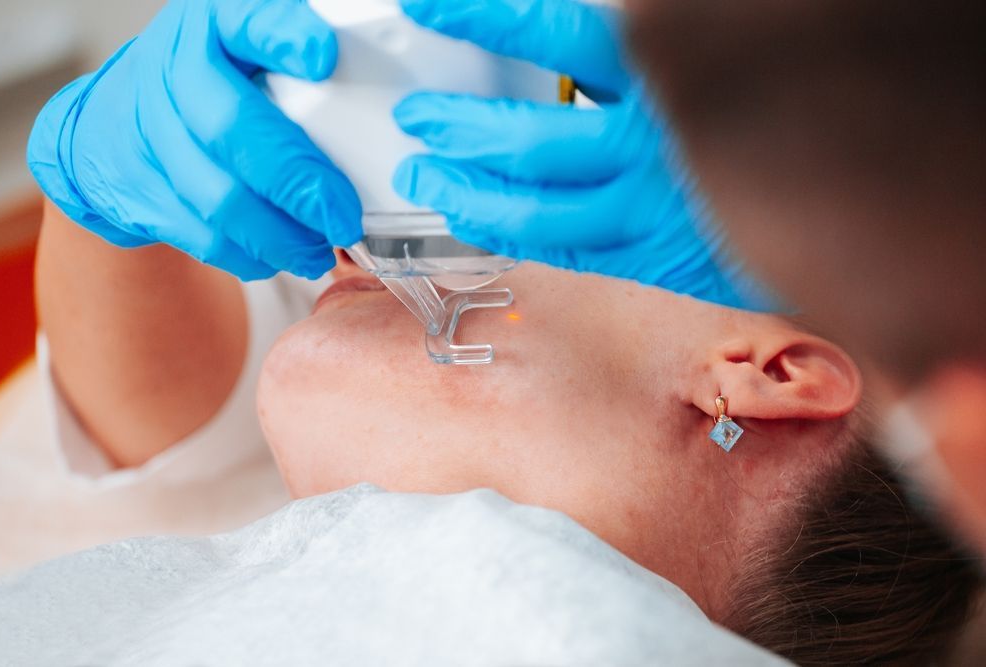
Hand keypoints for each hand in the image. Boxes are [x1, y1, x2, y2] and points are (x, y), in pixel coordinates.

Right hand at [27, 0, 360, 279]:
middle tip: (343, 217)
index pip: (247, 20)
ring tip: (321, 252)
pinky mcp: (139, 192)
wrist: (106, 127)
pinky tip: (281, 257)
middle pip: (233, 130)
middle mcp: (173, 72)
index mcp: (212, 26)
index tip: (322, 55)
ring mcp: (149, 135)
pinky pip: (202, 236)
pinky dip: (249, 255)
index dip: (283, 36)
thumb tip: (377, 101)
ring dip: (280, 236)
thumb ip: (298, 66)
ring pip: (219, 198)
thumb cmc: (205, 87)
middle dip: (298, 184)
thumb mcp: (245, 51)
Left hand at [392, 0, 774, 309]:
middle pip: (530, 139)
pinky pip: (570, 253)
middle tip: (416, 119)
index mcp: (674, 70)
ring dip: (467, 196)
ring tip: (423, 181)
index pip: (556, 34)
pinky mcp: (662, 260)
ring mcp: (657, 211)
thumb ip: (646, 34)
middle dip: (459, 128)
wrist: (858, 196)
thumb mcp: (722, 45)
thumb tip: (599, 17)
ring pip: (537, 213)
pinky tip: (479, 222)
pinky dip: (515, 236)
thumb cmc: (783, 109)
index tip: (426, 4)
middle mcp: (659, 144)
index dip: (482, 18)